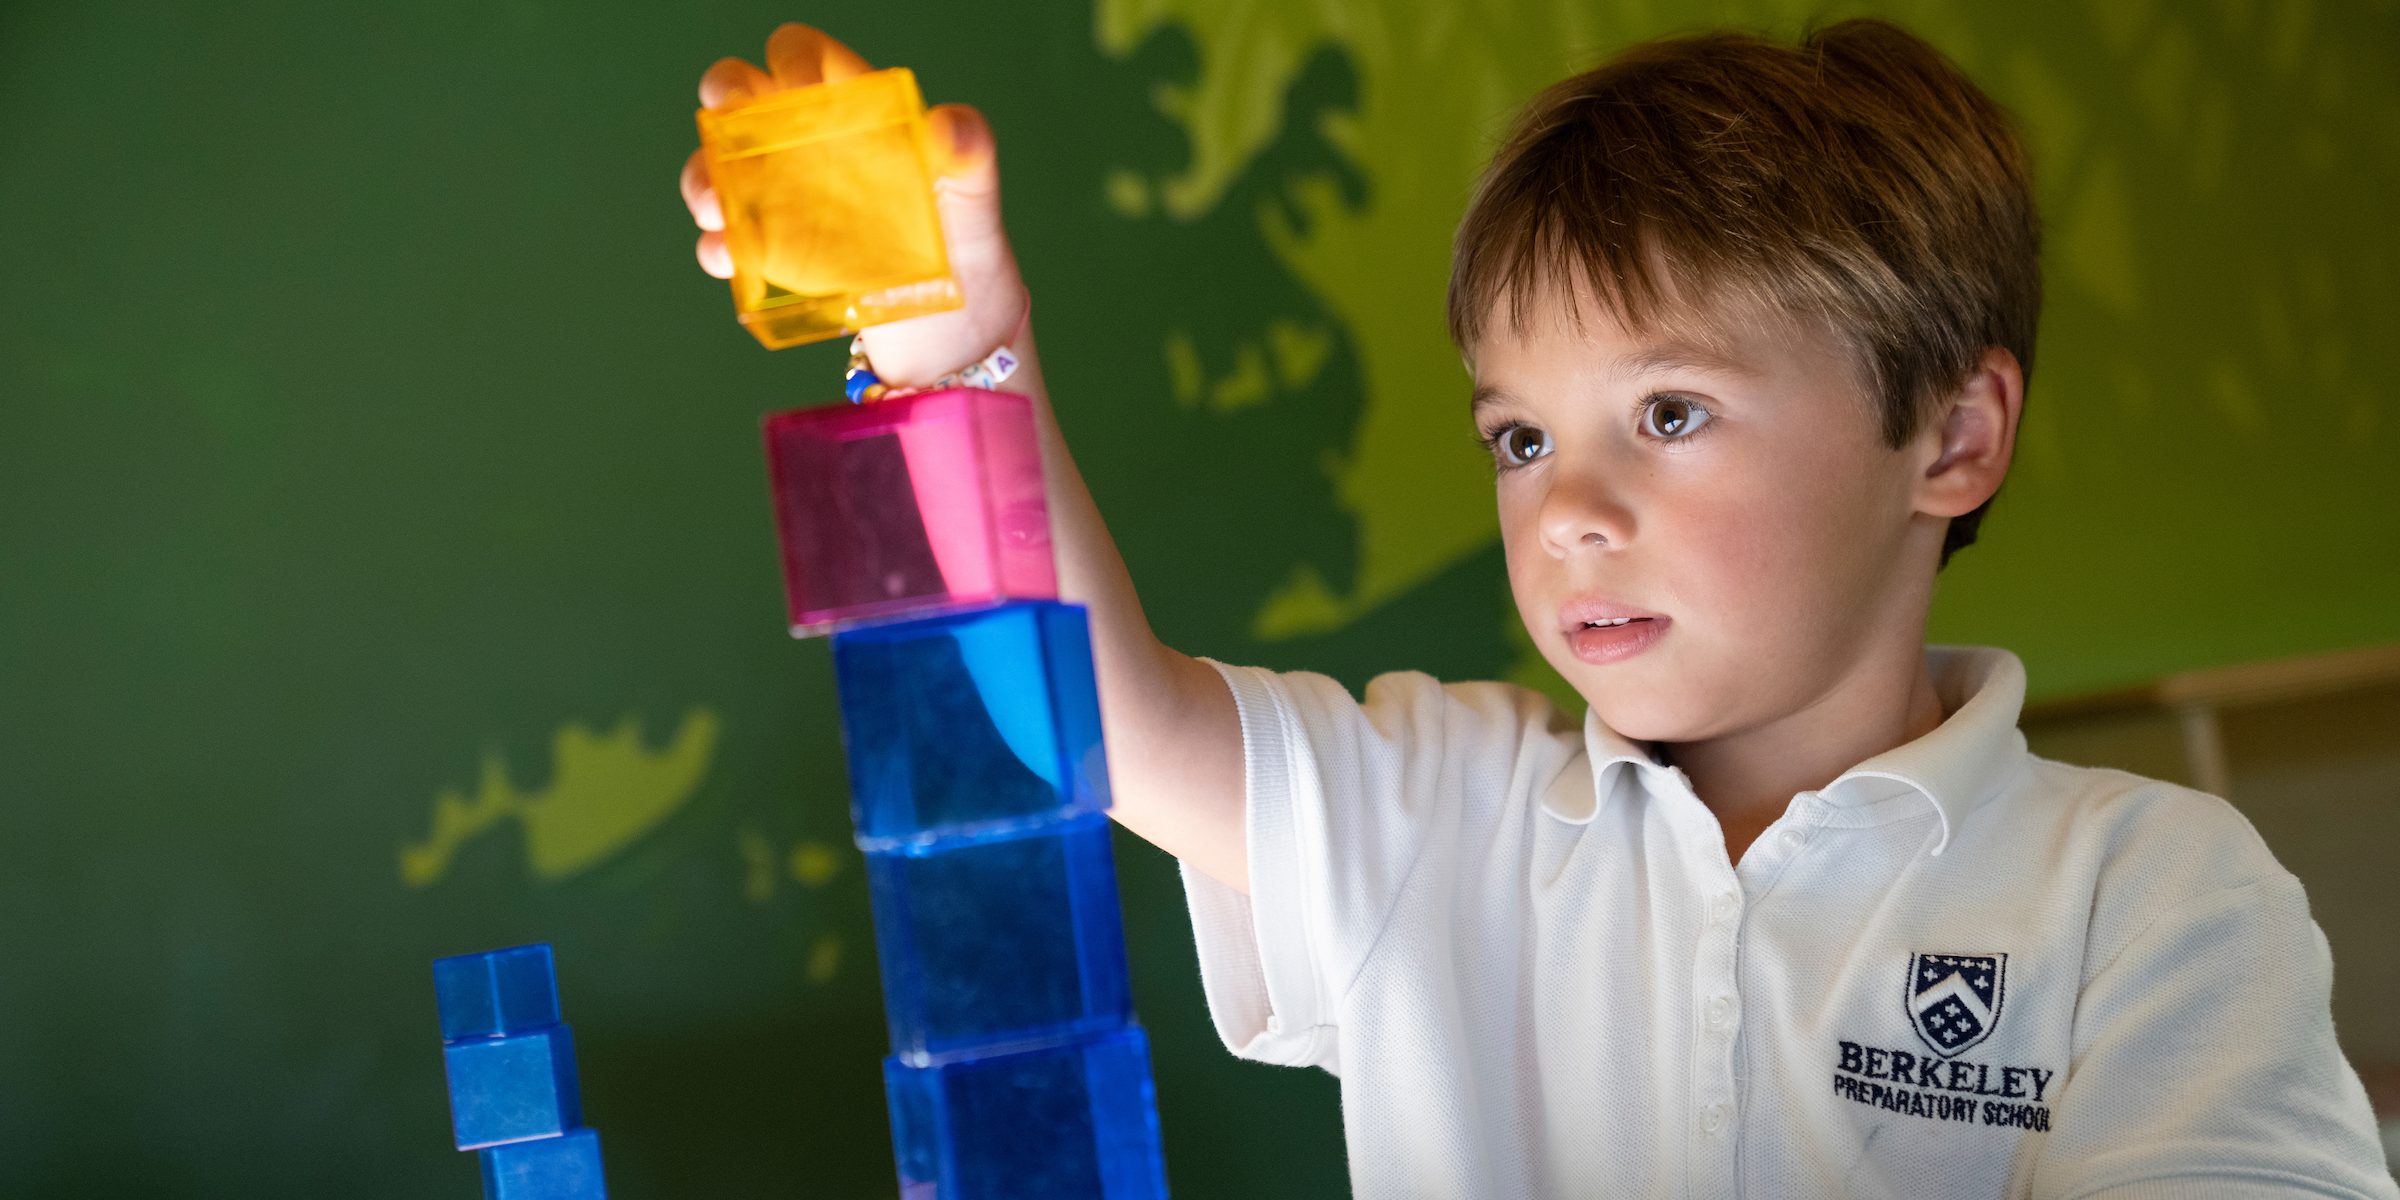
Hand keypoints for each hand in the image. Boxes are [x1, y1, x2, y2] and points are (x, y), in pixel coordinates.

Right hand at [679, 23, 1030, 382]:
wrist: (956, 335)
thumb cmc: (964, 248)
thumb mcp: (975, 199)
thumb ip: (971, 153)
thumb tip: (952, 124)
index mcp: (854, 114)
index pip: (808, 59)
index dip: (793, 58)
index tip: (799, 87)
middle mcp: (808, 147)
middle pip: (743, 97)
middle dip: (723, 96)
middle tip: (723, 116)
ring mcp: (784, 200)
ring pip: (721, 167)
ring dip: (703, 178)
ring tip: (713, 208)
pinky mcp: (774, 255)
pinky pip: (730, 240)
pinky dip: (719, 247)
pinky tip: (728, 257)